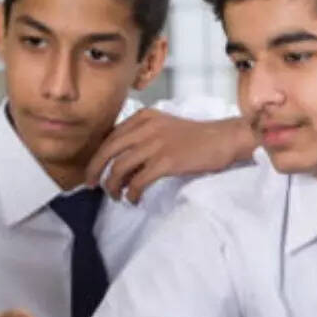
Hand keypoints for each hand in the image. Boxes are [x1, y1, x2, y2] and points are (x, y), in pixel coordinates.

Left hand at [86, 110, 252, 203]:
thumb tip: (121, 169)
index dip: (97, 156)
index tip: (93, 171)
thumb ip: (142, 140)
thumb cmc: (197, 138)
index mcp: (144, 117)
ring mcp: (156, 144)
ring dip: (113, 186)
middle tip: (91, 185)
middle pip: (108, 150)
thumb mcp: (164, 128)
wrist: (224, 139)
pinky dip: (132, 193)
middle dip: (95, 170)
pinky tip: (134, 199)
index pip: (110, 137)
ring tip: (115, 196)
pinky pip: (138, 181)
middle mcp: (146, 127)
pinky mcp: (166, 161)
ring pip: (119, 168)